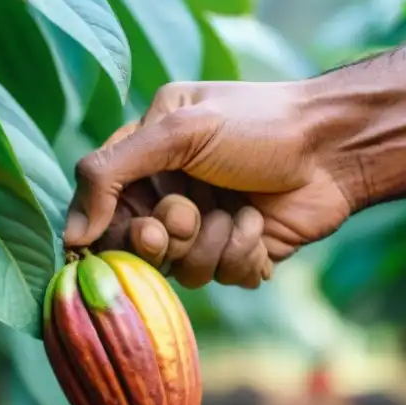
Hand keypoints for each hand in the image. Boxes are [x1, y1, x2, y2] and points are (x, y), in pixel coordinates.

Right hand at [62, 80, 357, 288]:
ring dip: (211, 244)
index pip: (99, 210)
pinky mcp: (239, 254)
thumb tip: (70, 236)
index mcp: (146, 157)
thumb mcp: (176, 129)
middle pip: (137, 250)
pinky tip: (260, 224)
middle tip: (188, 217)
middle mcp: (171, 194)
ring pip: (181, 271)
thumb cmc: (257, 125)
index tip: (135, 230)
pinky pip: (222, 279)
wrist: (335, 147)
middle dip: (164, 238)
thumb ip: (110, 173)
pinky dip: (242, 254)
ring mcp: (206, 227)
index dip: (108, 232)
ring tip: (238, 211)